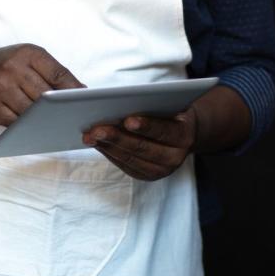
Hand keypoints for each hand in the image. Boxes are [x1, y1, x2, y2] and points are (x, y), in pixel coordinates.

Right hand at [0, 44, 82, 125]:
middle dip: (60, 107)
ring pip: (31, 112)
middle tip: (73, 115)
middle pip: (45, 96)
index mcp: (28, 54)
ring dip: (44, 119)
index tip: (85, 100)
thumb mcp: (33, 57)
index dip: (73, 90)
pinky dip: (26, 125)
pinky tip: (35, 126)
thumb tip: (81, 91)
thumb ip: (56, 71)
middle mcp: (11, 69)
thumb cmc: (11, 63)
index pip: (58, 74)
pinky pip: (15, 122)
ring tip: (56, 122)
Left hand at [83, 106, 197, 180]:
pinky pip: (125, 165)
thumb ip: (154, 103)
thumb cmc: (171, 112)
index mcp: (184, 135)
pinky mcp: (147, 176)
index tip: (128, 120)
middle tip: (96, 129)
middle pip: (142, 148)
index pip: (164, 131)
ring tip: (90, 136)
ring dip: (108, 146)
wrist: (182, 134)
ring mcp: (161, 170)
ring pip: (130, 159)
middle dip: (117, 138)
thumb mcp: (171, 105)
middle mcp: (175, 157)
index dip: (146, 126)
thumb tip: (123, 100)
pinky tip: (97, 143)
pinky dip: (110, 153)